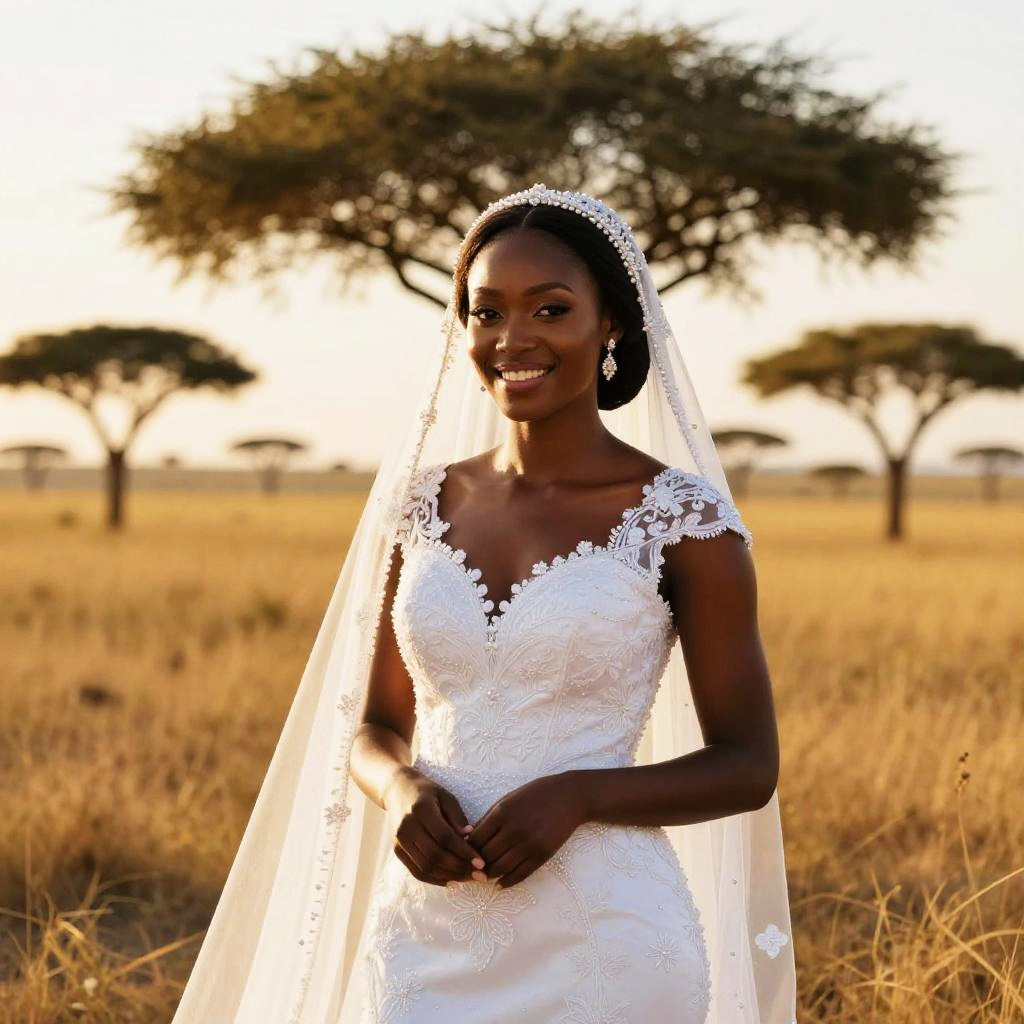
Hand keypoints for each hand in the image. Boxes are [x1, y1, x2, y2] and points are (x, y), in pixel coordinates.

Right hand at [383, 767, 487, 886]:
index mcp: (421, 809)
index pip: (445, 837)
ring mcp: (399, 840)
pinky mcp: (397, 850)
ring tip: (468, 878)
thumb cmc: (427, 792)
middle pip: (435, 855)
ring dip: (449, 876)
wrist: (397, 791)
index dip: (464, 852)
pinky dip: (435, 879)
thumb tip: (470, 837)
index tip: (481, 862)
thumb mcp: (446, 796)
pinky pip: (417, 871)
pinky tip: (452, 881)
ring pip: (425, 867)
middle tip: (479, 875)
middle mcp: (407, 827)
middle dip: (459, 868)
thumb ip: (457, 816)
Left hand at [465, 771, 587, 888]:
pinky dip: (507, 882)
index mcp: (502, 813)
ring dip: (489, 875)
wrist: (570, 797)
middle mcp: (514, 830)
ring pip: (500, 868)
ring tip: (483, 878)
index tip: (462, 855)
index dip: (466, 850)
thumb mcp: (508, 799)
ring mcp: (529, 844)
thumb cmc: (536, 794)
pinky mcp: (542, 854)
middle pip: (486, 856)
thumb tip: (469, 838)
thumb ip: (489, 818)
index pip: (476, 840)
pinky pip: (520, 874)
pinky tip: (500, 884)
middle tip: (469, 871)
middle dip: (475, 865)